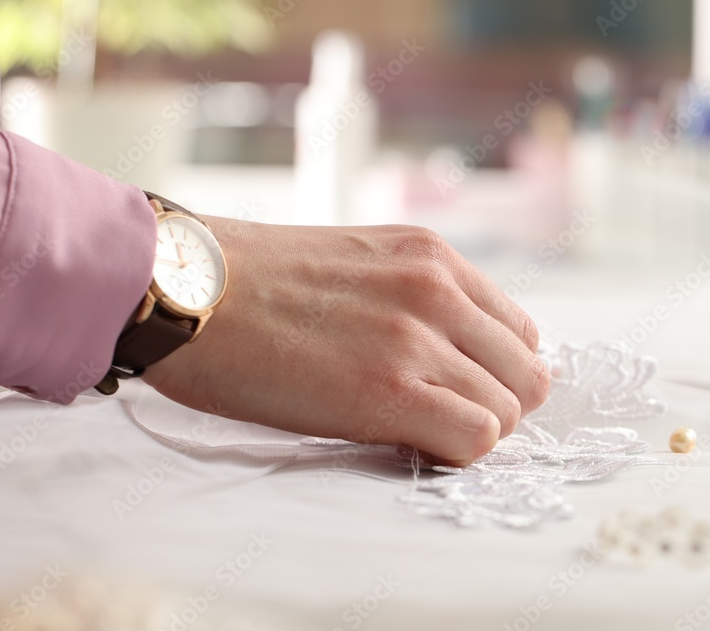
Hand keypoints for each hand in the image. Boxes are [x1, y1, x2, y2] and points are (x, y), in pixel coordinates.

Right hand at [142, 217, 550, 465]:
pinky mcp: (389, 391)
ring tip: (417, 430)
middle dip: (496, 404)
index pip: (518, 330)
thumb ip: (416, 297)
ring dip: (471, 430)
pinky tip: (410, 442)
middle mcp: (437, 291)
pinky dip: (456, 452)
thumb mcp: (357, 261)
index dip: (497, 370)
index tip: (464, 388)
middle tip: (444, 418)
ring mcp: (417, 339)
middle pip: (525, 374)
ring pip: (508, 411)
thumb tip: (453, 352)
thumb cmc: (251, 282)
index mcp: (432, 257)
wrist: (185, 290)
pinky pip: (477, 439)